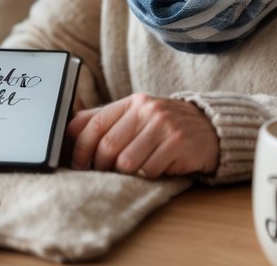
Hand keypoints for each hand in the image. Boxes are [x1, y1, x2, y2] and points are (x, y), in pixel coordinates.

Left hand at [66, 93, 218, 177]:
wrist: (208, 127)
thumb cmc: (164, 126)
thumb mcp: (135, 116)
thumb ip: (103, 119)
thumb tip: (68, 126)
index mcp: (133, 102)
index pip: (95, 124)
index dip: (81, 148)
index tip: (77, 165)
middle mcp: (147, 110)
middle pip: (109, 146)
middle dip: (101, 166)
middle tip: (104, 174)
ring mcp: (164, 125)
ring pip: (128, 162)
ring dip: (127, 173)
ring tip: (135, 169)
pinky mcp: (179, 143)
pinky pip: (150, 170)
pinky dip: (149, 175)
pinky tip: (157, 168)